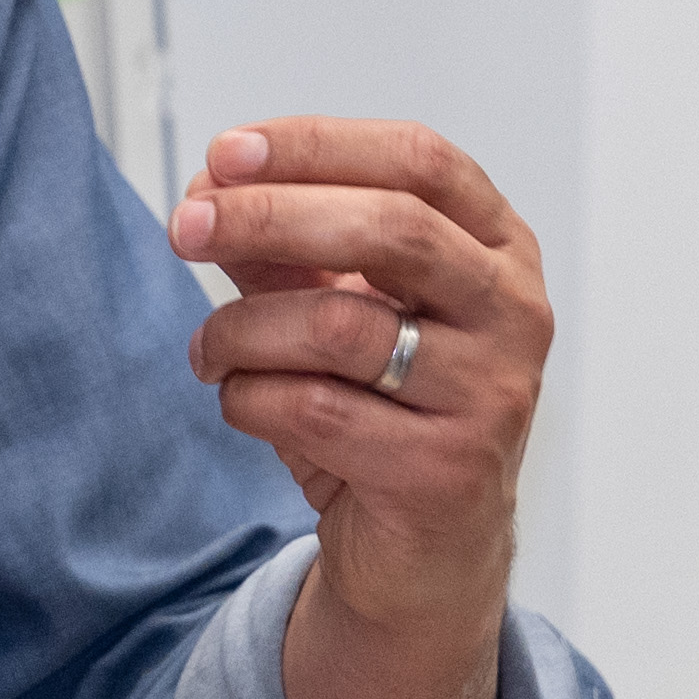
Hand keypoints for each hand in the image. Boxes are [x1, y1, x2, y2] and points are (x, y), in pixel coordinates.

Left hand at [178, 116, 552, 642]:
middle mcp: (513, 313)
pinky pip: (318, 412)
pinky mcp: (448, 472)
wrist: (425, 553)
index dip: (317, 144)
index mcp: (498, 249)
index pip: (419, 160)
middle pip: (392, 228)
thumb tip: (207, 187)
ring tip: (207, 349)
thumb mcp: (337, 307)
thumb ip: (285, 246)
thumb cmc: (384, 410)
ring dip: (242, 330)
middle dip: (268, 216)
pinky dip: (251, 399)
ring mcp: (492, 394)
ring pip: (341, 327)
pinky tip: (241, 402)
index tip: (226, 152)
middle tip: (185, 226)